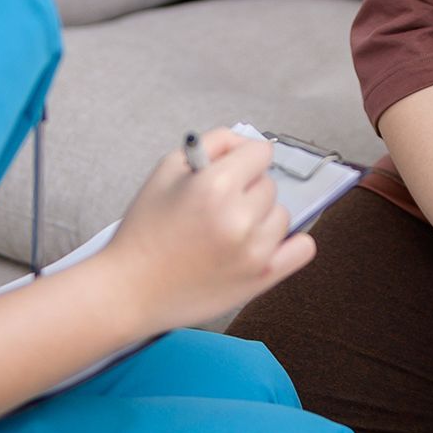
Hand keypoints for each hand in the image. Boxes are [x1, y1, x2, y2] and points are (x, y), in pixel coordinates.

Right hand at [101, 128, 313, 333]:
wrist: (130, 289)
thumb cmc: (144, 231)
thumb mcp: (166, 169)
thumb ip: (211, 144)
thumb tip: (244, 143)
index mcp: (215, 186)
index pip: (260, 152)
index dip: (241, 159)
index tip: (228, 171)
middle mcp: (240, 217)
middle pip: (269, 184)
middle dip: (246, 190)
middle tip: (217, 208)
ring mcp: (255, 251)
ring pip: (282, 215)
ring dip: (261, 218)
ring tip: (228, 231)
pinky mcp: (262, 278)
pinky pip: (302, 249)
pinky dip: (290, 244)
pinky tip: (264, 243)